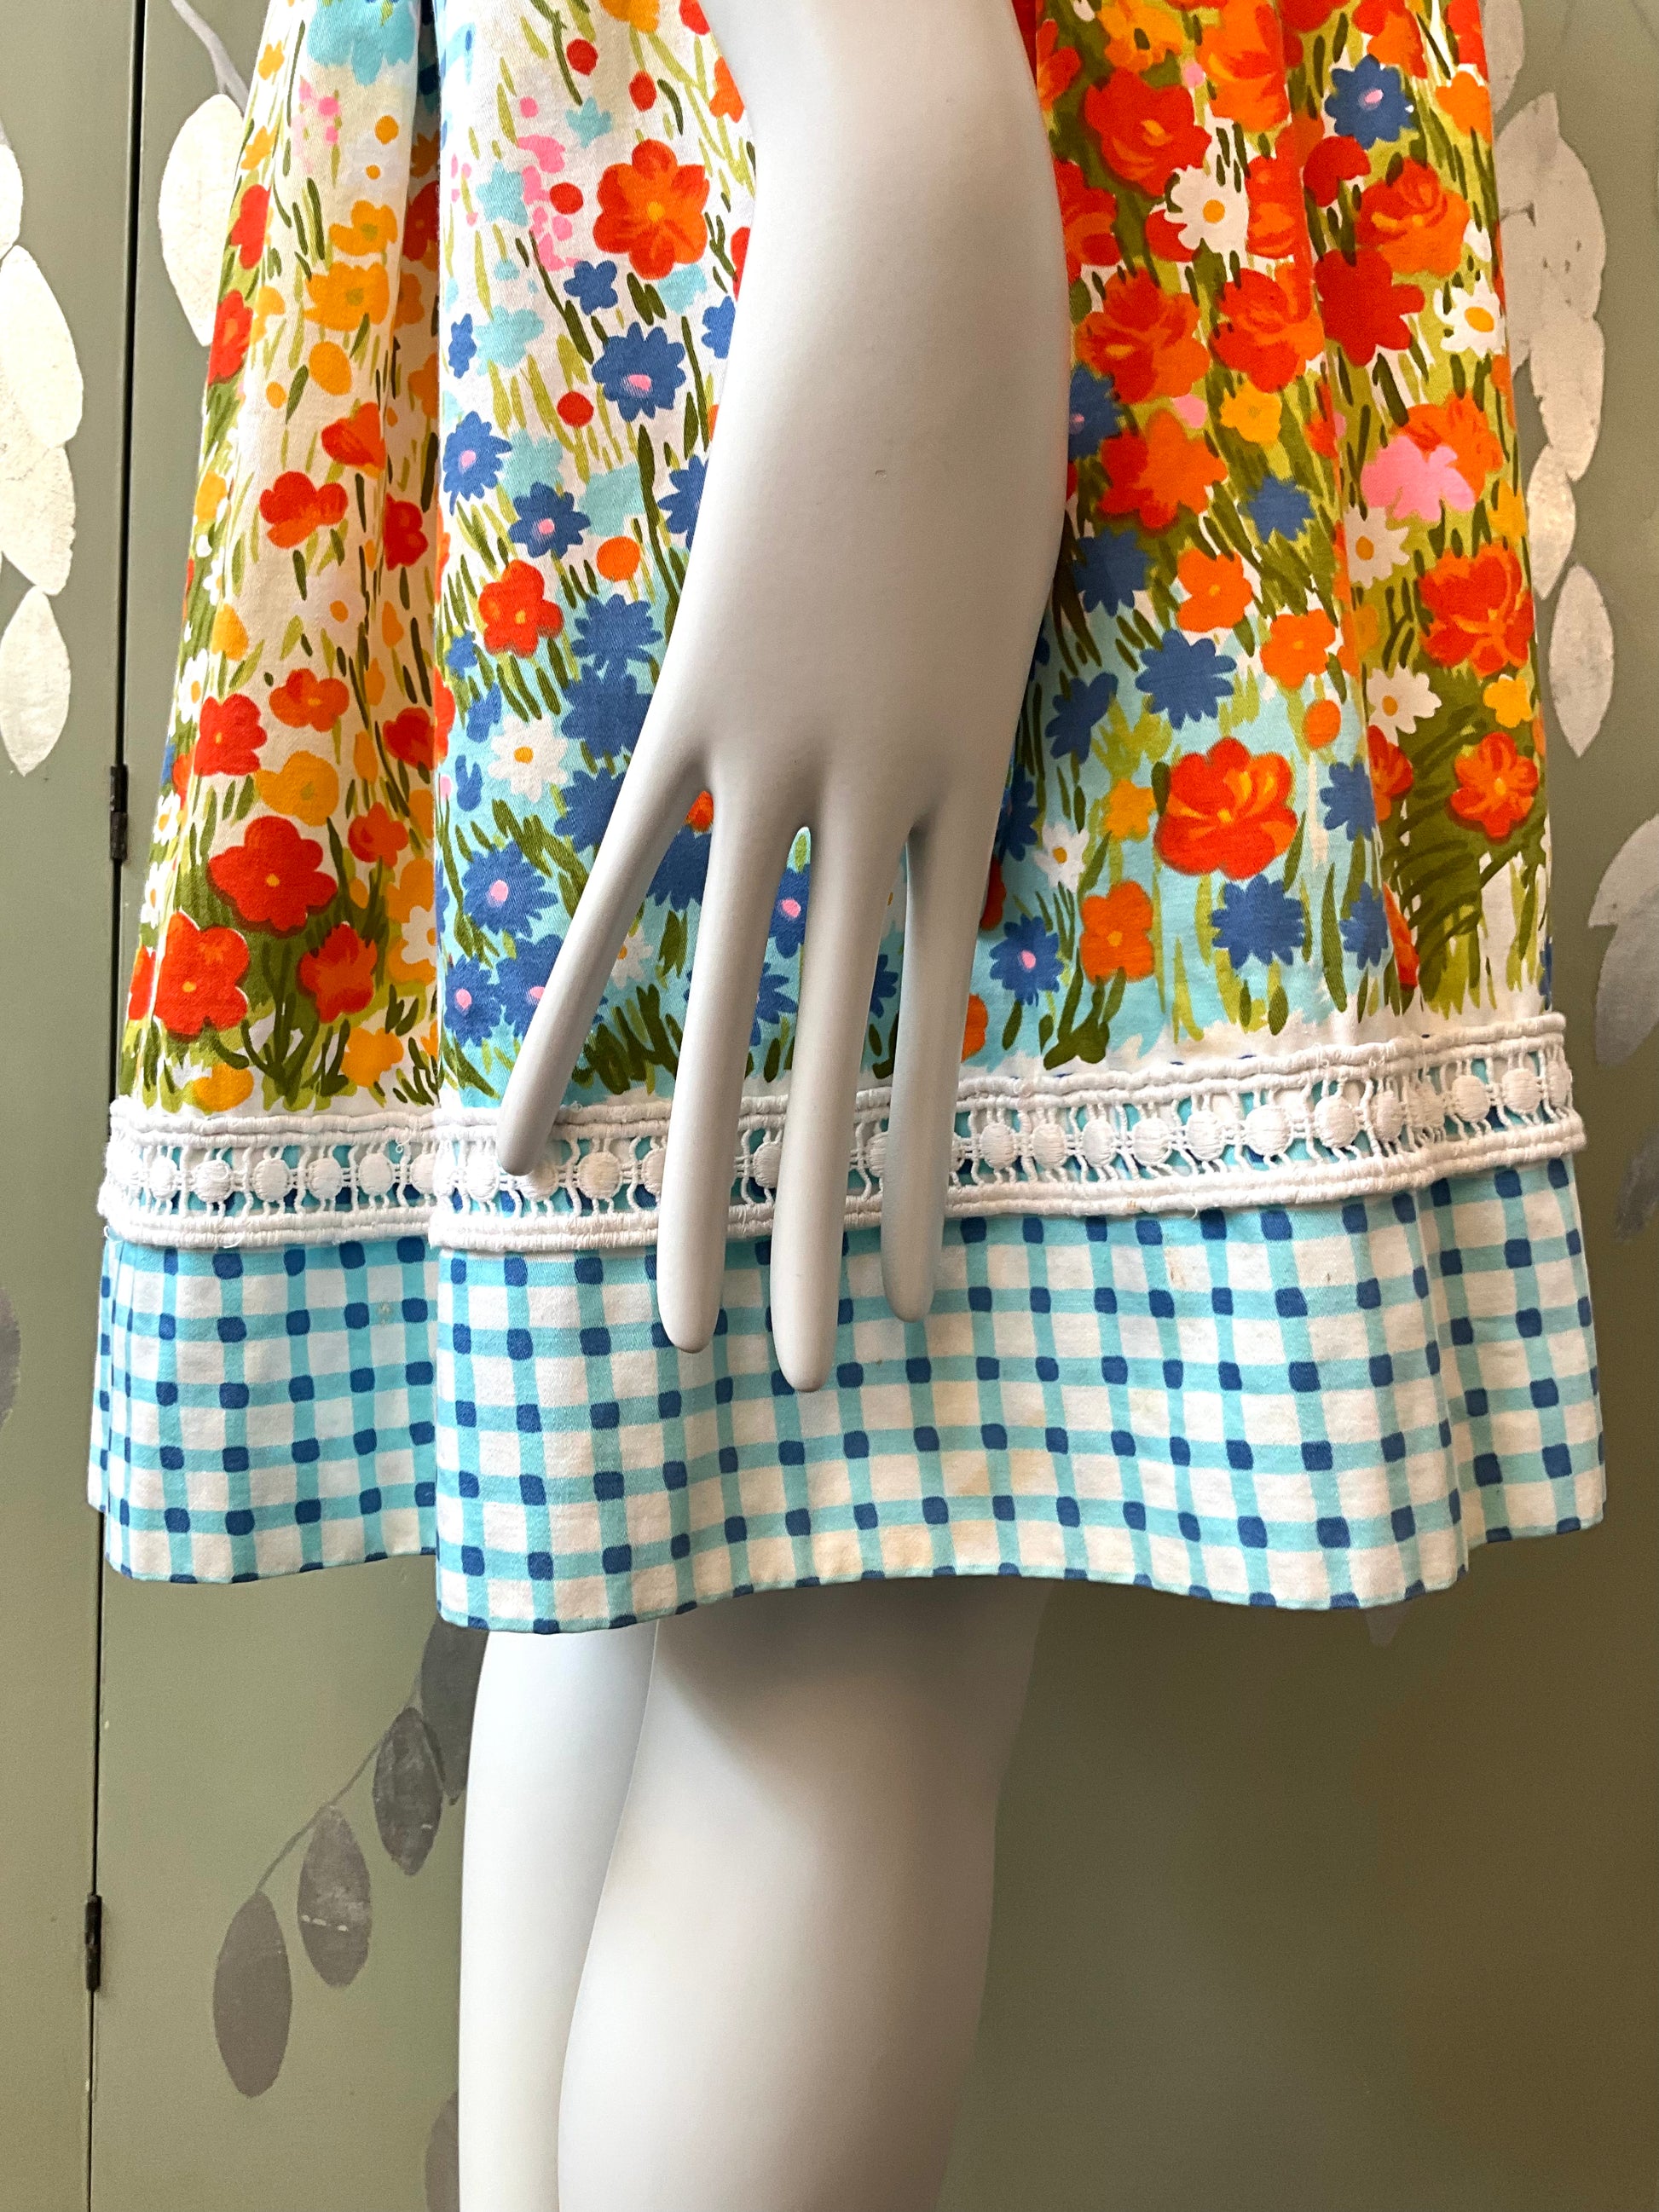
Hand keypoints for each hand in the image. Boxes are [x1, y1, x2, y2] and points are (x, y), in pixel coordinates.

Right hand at [497, 0, 1068, 1389]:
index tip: (919, 1287)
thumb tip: (934, 799)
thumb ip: (967, 723)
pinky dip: (562, 1015)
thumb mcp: (1014, 597)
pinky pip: (619, 891)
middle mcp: (889, 811)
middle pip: (842, 1061)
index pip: (938, 1027)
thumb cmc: (994, 414)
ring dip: (700, 1177)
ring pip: (731, 1014)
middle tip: (807, 1381)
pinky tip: (519, 1132)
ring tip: (678, 1321)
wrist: (941, 282)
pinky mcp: (695, 710)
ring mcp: (786, 768)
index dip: (923, 1168)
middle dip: (820, 1228)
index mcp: (977, 794)